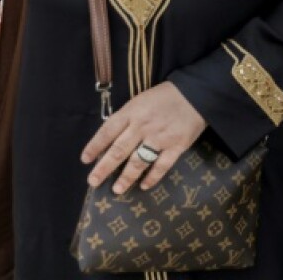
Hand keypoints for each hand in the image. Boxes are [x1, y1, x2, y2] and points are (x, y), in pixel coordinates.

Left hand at [82, 82, 206, 194]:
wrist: (197, 93)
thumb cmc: (166, 96)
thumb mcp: (141, 100)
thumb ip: (127, 117)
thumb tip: (111, 138)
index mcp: (132, 112)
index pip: (107, 131)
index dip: (95, 146)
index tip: (85, 160)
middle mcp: (143, 126)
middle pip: (119, 150)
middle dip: (103, 168)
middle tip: (93, 182)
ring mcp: (160, 137)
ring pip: (138, 161)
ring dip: (126, 177)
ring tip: (117, 189)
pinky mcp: (177, 145)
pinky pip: (161, 165)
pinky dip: (152, 177)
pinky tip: (144, 185)